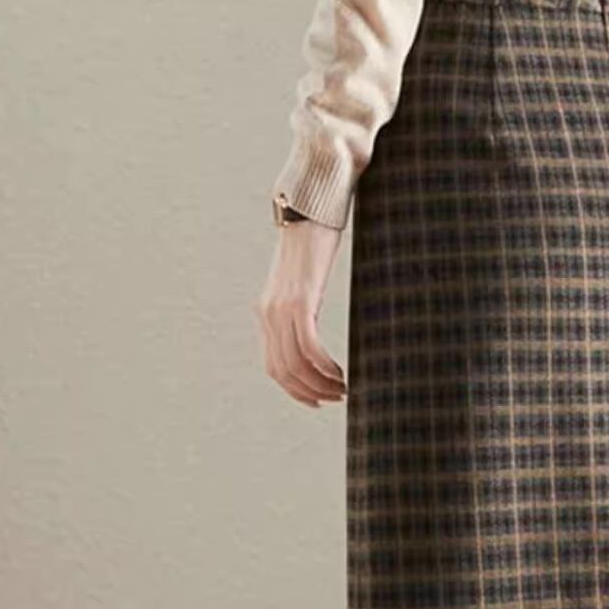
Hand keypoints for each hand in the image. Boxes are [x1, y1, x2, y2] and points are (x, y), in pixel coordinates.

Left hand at [254, 217, 346, 406]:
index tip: (318, 400)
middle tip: (336, 398)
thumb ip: (301, 307)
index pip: (273, 367)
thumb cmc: (313, 243)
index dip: (295, 391)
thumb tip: (311, 328)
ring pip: (296, 364)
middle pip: (283, 371)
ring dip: (321, 384)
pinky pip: (308, 347)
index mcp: (265, 313)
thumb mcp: (303, 283)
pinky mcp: (300, 300)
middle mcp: (268, 313)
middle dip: (310, 392)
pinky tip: (341, 371)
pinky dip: (325, 366)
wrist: (310, 209)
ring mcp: (281, 307)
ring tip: (342, 388)